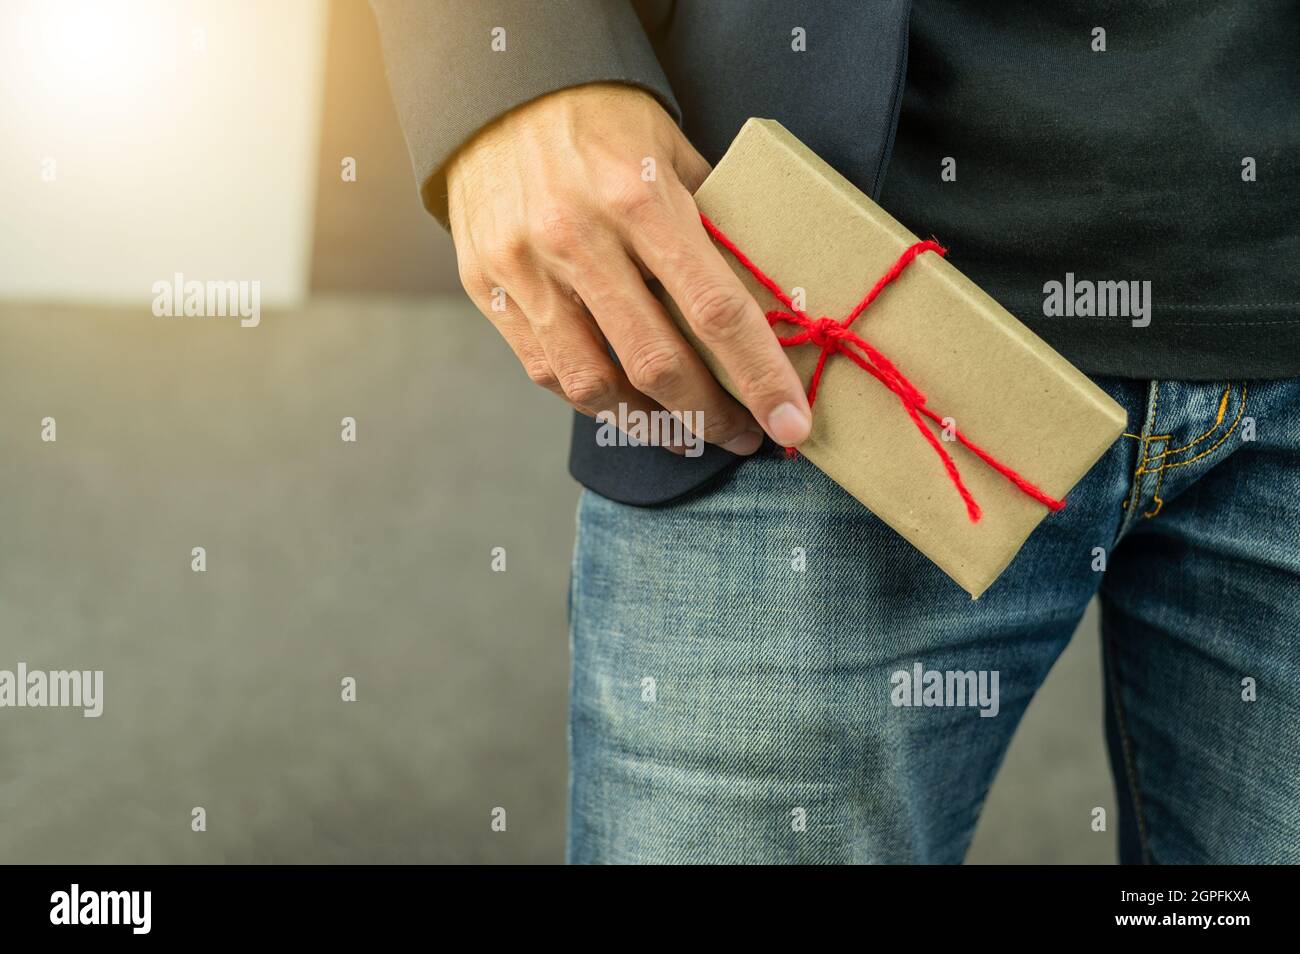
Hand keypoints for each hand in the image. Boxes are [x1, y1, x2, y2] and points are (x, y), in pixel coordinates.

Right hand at [445, 82, 812, 454]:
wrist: (497, 91)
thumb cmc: (601, 123)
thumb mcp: (671, 153)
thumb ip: (711, 225)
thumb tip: (765, 298)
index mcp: (638, 198)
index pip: (714, 309)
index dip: (759, 377)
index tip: (791, 422)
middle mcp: (577, 239)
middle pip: (655, 363)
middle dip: (710, 416)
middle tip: (743, 435)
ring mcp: (526, 269)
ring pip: (594, 384)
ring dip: (652, 425)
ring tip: (687, 432)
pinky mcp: (489, 289)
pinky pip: (547, 372)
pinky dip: (594, 400)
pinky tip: (626, 404)